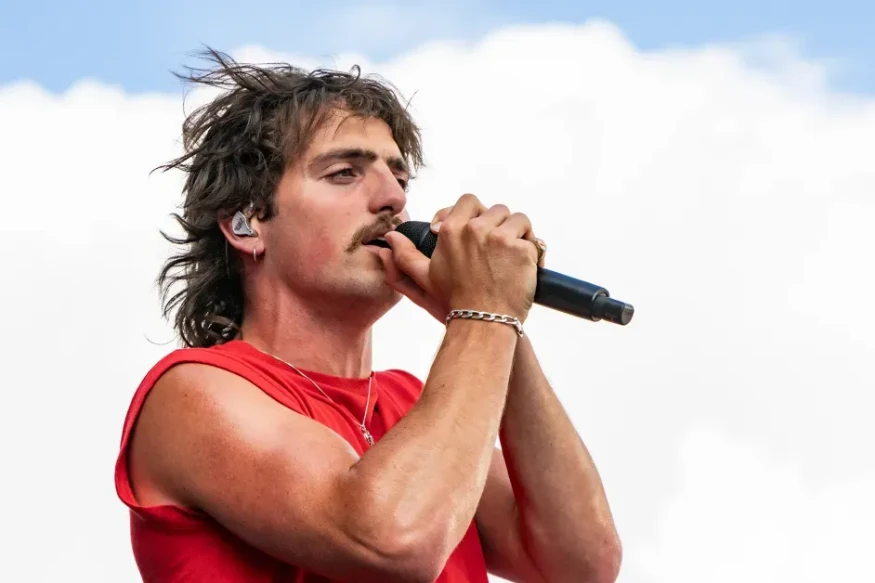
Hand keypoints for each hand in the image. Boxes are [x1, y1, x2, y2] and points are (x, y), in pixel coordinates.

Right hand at [378, 194, 542, 322]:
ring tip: (514, 257)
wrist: (483, 324)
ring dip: (520, 235)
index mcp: (451, 231)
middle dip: (500, 226)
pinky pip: (534, 240)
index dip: (475, 213)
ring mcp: (501, 238)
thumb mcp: (424, 279)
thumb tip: (390, 238)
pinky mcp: (523, 250)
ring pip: (518, 220)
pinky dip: (534, 252)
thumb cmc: (454, 303)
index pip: (468, 201)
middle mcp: (475, 229)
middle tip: (498, 251)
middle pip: (496, 209)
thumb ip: (405, 257)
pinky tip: (527, 268)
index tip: (478, 231)